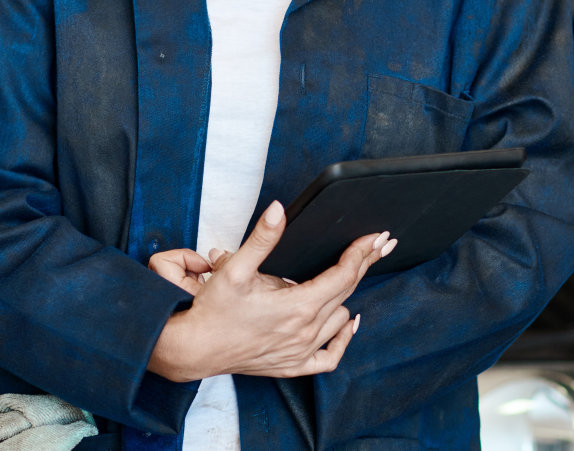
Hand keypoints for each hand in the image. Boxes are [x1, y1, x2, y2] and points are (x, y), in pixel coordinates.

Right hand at [147, 200, 395, 381]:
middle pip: (347, 292)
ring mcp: (301, 351)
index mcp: (297, 306)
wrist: (194, 348)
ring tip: (347, 274)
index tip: (375, 236)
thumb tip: (279, 210)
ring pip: (341, 320)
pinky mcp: (293, 364)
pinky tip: (348, 324)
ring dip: (345, 297)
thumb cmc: (213, 310)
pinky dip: (342, 339)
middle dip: (362, 264)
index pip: (343, 274)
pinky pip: (330, 357)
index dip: (361, 252)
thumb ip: (262, 238)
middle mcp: (306, 330)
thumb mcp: (235, 268)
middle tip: (379, 245)